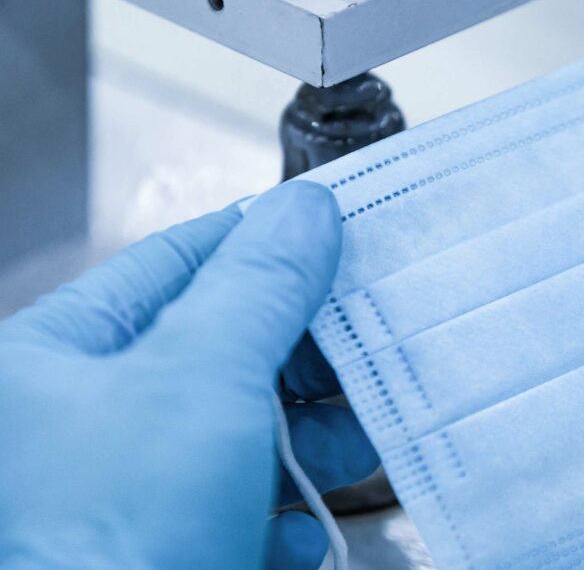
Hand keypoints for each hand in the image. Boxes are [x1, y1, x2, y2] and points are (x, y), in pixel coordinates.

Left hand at [0, 182, 378, 568]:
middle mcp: (79, 426)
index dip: (263, 242)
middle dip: (301, 358)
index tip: (335, 229)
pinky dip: (279, 518)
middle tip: (368, 347)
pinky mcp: (166, 556)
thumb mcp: (200, 378)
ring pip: (239, 438)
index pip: (175, 265)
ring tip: (351, 444)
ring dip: (305, 441)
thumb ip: (259, 285)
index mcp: (52, 362)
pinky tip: (295, 535)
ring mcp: (123, 499)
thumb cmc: (111, 537)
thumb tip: (306, 210)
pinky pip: (236, 514)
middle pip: (218, 354)